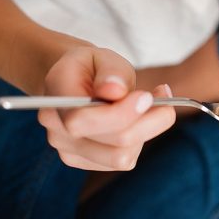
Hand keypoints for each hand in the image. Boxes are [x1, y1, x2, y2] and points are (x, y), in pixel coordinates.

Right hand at [37, 46, 175, 169]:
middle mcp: (56, 129)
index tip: (147, 96)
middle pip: (112, 143)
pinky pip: (122, 161)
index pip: (81, 120)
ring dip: (145, 131)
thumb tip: (114, 90)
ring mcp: (68, 150)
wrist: (76, 81)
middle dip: (147, 121)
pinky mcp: (85, 162)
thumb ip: (111, 71)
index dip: (120, 114)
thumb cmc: (93, 67)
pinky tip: (138, 119)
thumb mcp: (104, 56)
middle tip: (163, 94)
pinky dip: (138, 141)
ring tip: (151, 104)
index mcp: (55, 96)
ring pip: (121, 157)